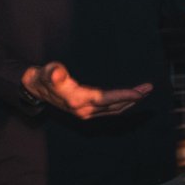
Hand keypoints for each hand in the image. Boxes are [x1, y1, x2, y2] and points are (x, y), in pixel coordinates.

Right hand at [21, 61, 151, 119]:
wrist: (35, 89)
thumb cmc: (43, 77)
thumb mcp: (46, 72)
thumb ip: (53, 73)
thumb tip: (58, 72)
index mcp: (78, 100)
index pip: (106, 99)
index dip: (123, 96)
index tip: (140, 93)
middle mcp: (84, 110)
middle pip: (114, 106)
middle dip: (133, 98)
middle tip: (149, 88)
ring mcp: (86, 113)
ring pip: (114, 110)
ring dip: (130, 103)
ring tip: (144, 92)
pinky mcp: (87, 112)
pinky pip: (110, 111)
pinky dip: (122, 105)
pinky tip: (130, 100)